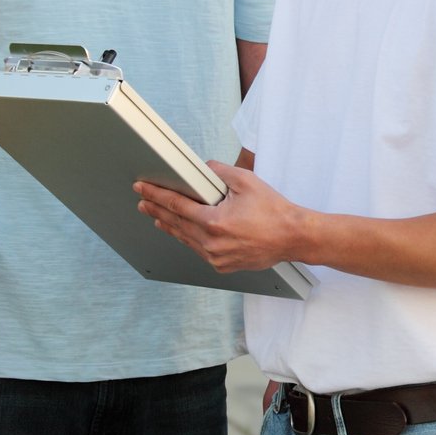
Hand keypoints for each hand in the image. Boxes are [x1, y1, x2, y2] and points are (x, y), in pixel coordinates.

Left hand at [135, 163, 307, 274]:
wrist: (293, 237)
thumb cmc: (274, 211)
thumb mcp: (246, 181)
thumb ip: (220, 172)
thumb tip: (203, 169)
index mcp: (214, 222)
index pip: (176, 206)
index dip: (156, 195)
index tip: (143, 189)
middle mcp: (212, 243)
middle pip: (175, 225)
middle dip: (156, 211)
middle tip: (143, 202)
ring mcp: (217, 257)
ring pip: (185, 240)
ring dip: (170, 227)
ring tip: (157, 217)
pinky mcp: (224, 266)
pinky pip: (199, 251)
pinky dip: (190, 239)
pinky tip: (184, 233)